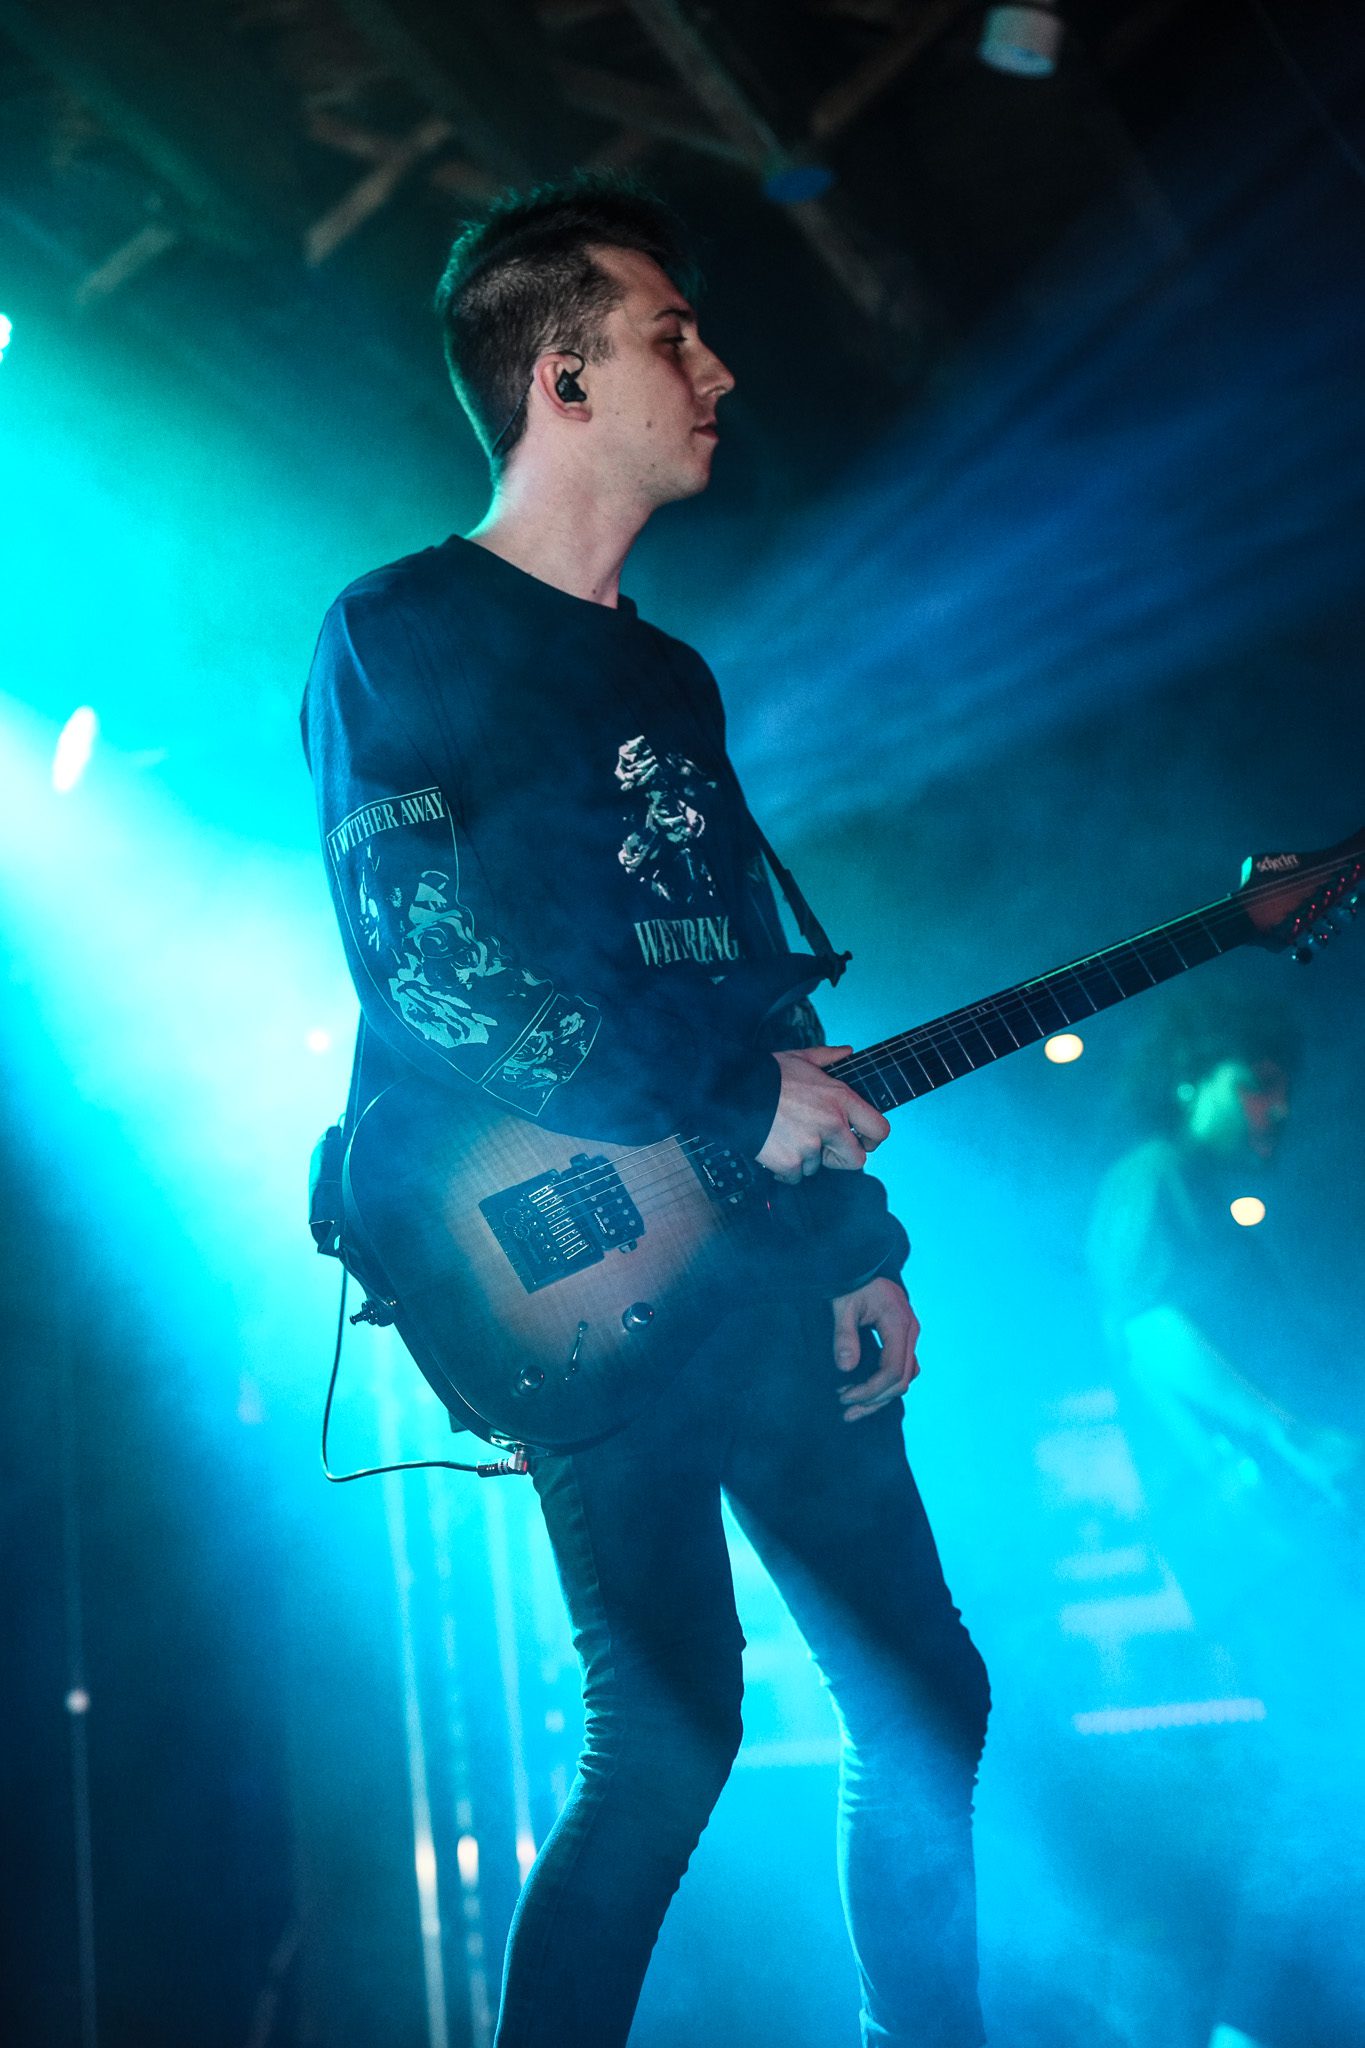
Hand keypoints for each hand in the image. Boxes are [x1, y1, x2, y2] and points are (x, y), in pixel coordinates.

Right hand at [756, 1045, 890, 1185]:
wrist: (735, 1090)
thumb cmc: (769, 1074)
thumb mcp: (802, 1058)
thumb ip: (828, 1057)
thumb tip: (847, 1050)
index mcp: (840, 1099)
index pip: (879, 1129)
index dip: (872, 1140)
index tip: (860, 1141)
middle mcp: (832, 1124)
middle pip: (856, 1160)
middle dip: (839, 1158)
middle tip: (821, 1148)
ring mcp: (811, 1145)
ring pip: (818, 1168)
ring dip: (804, 1159)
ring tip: (785, 1137)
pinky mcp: (790, 1162)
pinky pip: (794, 1176)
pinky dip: (785, 1169)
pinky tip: (774, 1150)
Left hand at [832, 1276, 919, 1422]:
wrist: (863, 1260)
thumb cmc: (852, 1281)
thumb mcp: (843, 1305)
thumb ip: (844, 1335)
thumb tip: (845, 1368)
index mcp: (899, 1324)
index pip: (892, 1370)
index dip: (870, 1390)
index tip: (844, 1397)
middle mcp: (910, 1332)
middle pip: (902, 1380)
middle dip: (874, 1400)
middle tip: (845, 1411)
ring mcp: (909, 1335)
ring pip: (904, 1378)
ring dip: (880, 1396)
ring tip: (852, 1409)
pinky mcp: (902, 1337)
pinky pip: (901, 1368)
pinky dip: (884, 1384)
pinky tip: (864, 1392)